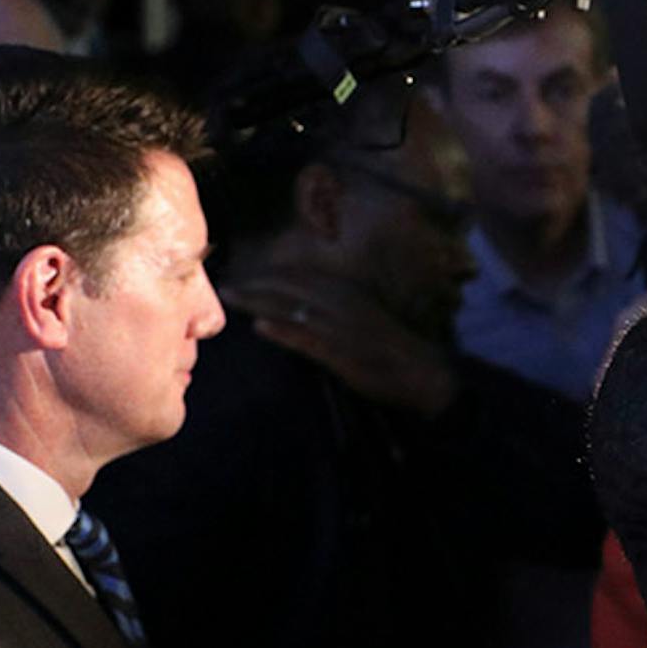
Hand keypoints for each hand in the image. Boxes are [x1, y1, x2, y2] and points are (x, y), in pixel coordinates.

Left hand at [225, 270, 458, 418]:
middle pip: (289, 286)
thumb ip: (337, 310)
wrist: (423, 372)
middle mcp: (342, 301)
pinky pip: (305, 337)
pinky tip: (259, 326)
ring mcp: (340, 325)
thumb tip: (305, 311)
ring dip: (258, 301)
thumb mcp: (366, 317)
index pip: (300, 276)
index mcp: (348, 291)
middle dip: (255, 284)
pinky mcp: (341, 350)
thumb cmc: (394, 348)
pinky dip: (281, 330)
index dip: (269, 275)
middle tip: (224, 284)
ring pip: (291, 307)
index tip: (244, 275)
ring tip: (230, 298)